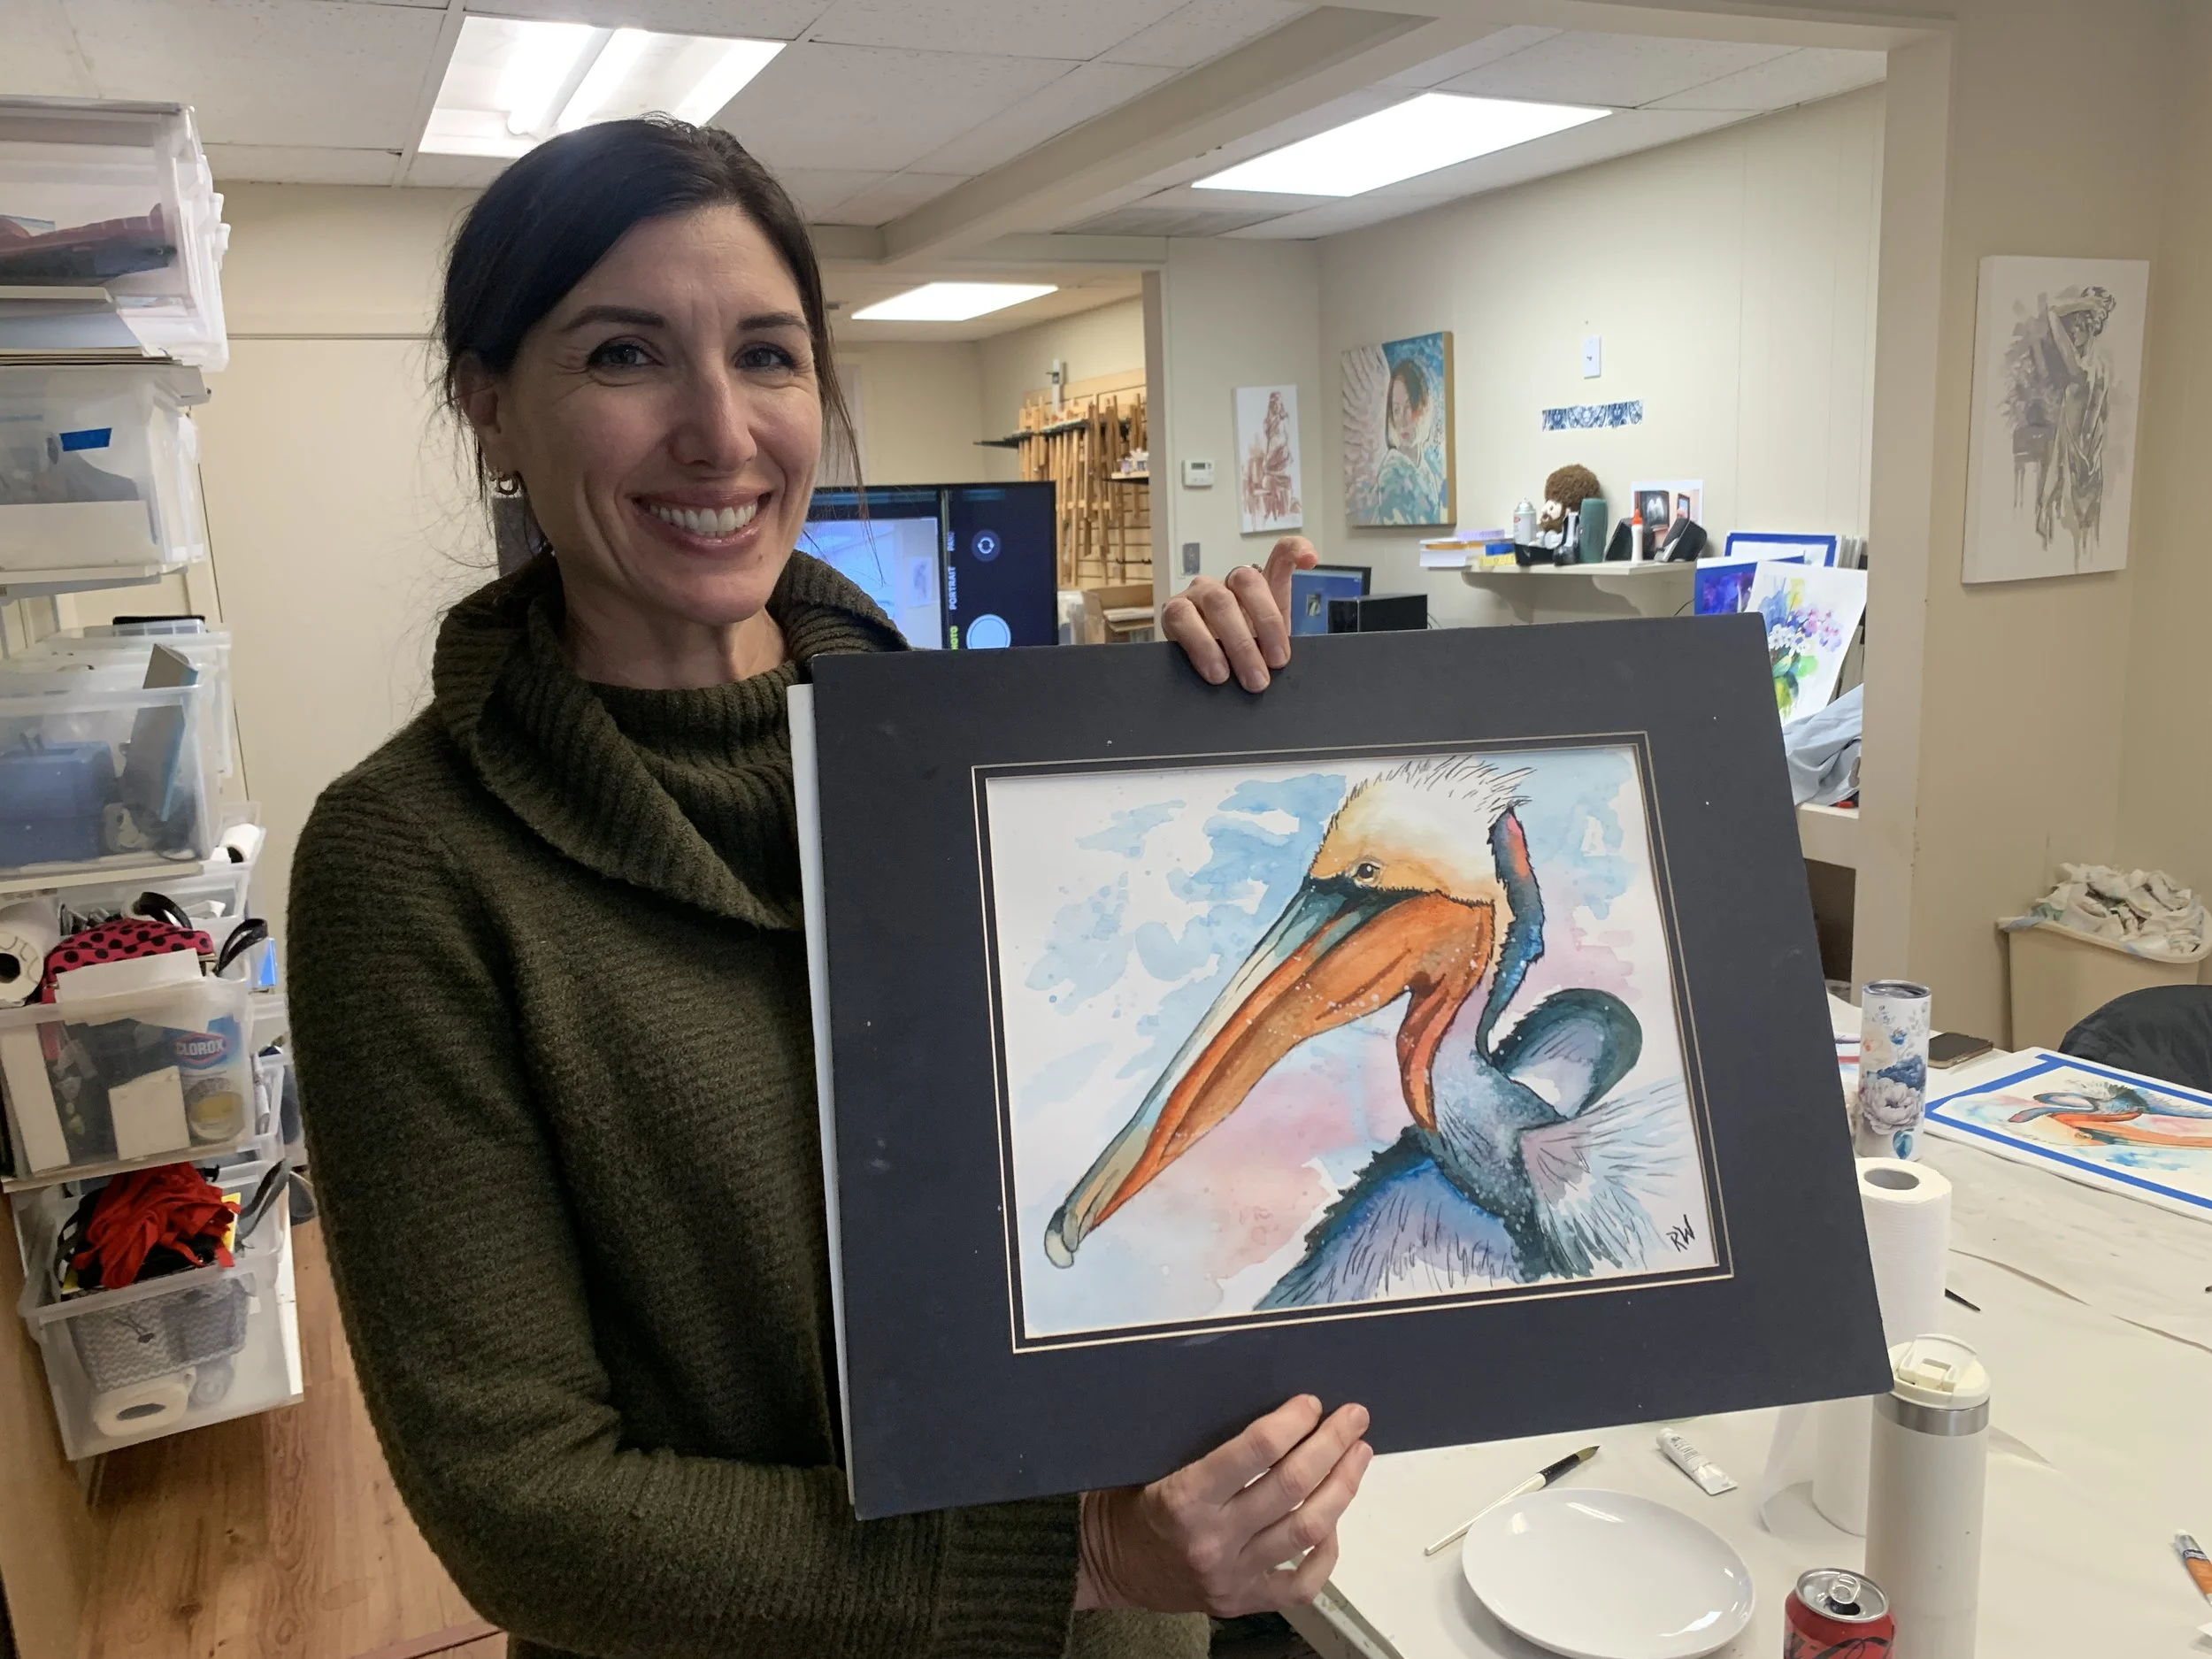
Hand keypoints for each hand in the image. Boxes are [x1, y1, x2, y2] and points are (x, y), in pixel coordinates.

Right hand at [1073, 1395, 1372, 1616]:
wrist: (1103, 1565)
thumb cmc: (1126, 1502)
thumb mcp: (1151, 1460)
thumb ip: (1204, 1441)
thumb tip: (1268, 1408)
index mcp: (1184, 1497)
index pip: (1256, 1451)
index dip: (1293, 1422)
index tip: (1311, 1402)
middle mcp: (1213, 1539)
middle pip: (1292, 1486)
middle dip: (1331, 1445)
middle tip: (1353, 1417)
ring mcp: (1233, 1576)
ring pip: (1308, 1530)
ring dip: (1342, 1487)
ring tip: (1357, 1456)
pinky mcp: (1244, 1601)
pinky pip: (1303, 1583)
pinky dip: (1327, 1550)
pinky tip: (1333, 1521)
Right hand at [1159, 536, 1318, 691]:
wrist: (1200, 670)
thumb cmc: (1237, 657)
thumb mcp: (1264, 650)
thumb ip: (1278, 643)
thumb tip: (1283, 661)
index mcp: (1257, 588)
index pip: (1279, 557)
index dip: (1295, 551)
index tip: (1310, 561)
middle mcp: (1227, 582)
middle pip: (1247, 582)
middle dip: (1264, 626)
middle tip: (1269, 670)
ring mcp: (1199, 592)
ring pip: (1218, 601)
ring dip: (1234, 643)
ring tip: (1244, 678)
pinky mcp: (1173, 610)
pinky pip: (1182, 619)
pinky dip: (1202, 646)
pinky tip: (1215, 671)